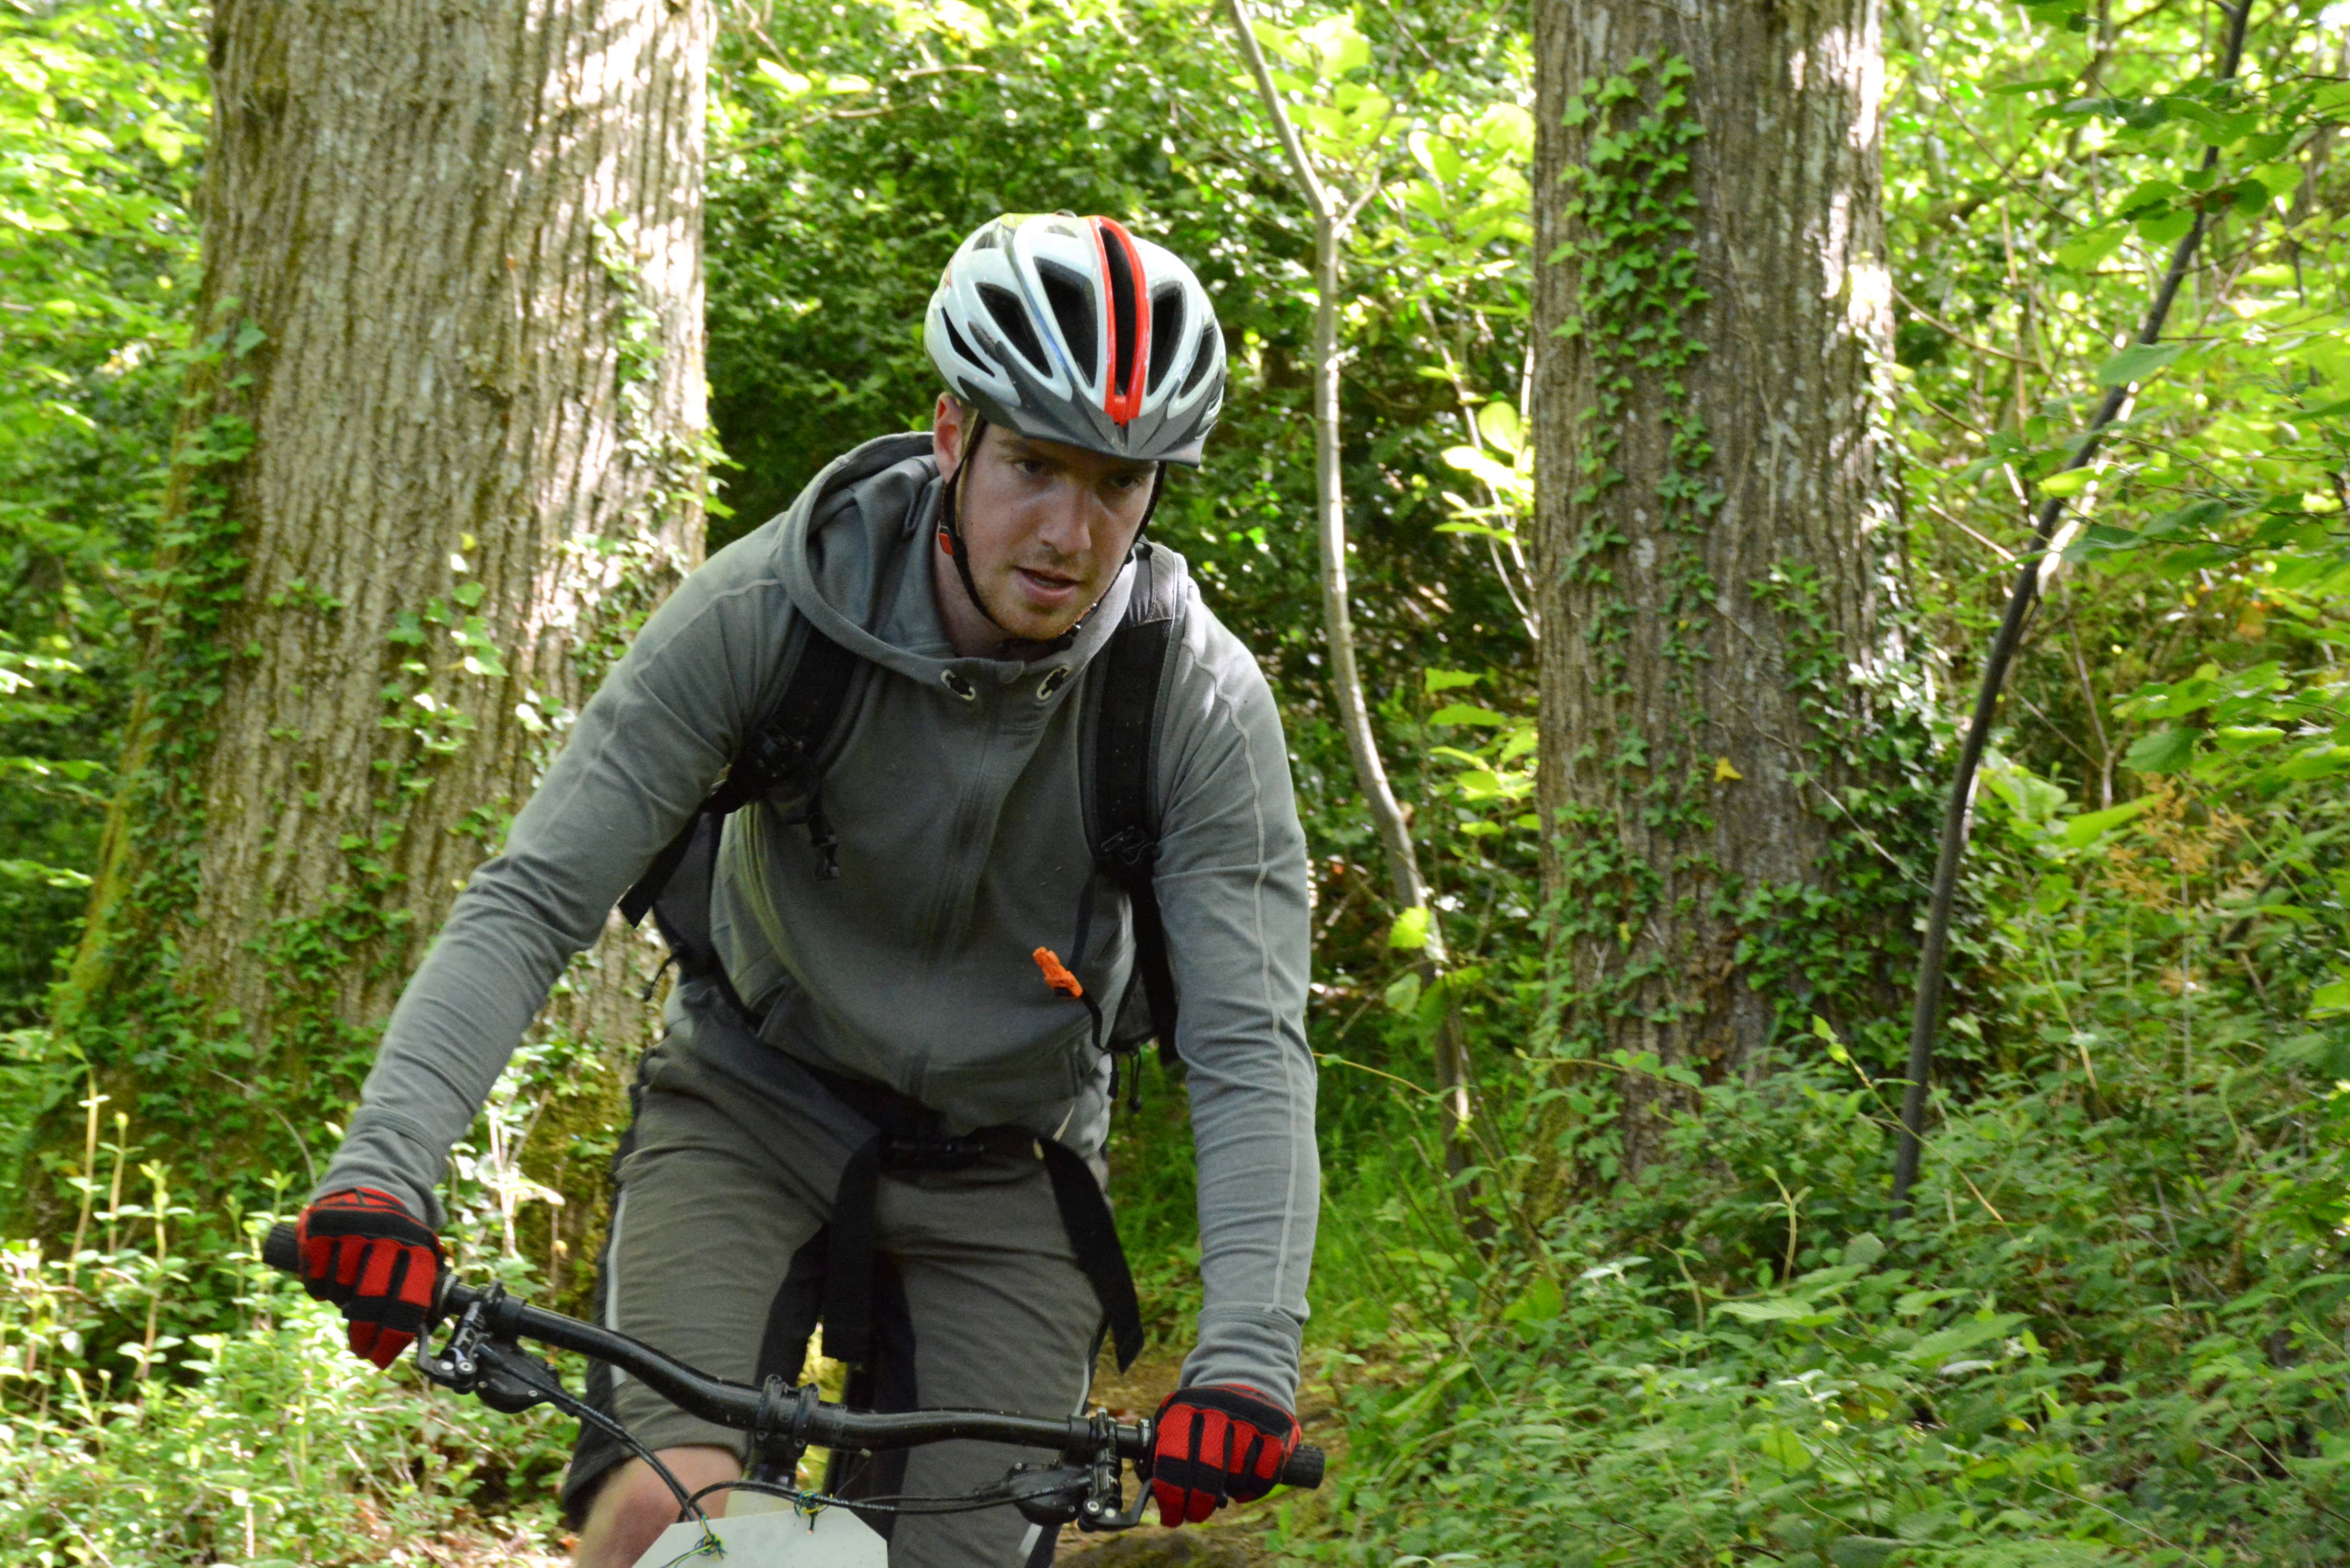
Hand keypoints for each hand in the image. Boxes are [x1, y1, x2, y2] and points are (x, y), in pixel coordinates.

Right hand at [294, 1187, 443, 1368]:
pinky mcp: (321, 1228)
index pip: (409, 1302)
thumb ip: (420, 1287)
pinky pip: (315, 1278)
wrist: (370, 1186)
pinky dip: (319, 1287)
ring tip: (348, 1291)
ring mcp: (352, 1230)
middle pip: (371, 1302)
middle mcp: (387, 1236)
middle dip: (364, 1334)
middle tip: (361, 1347)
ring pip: (340, 1291)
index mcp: (417, 1246)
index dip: (394, 1337)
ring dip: (341, 1301)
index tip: (382, 1357)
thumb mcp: (419, 1252)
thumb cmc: (397, 1234)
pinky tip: (328, 1278)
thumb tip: (419, 1335)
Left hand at [1148, 1383, 1298, 1525]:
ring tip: (1222, 1490)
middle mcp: (1218, 1408)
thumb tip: (1155, 1494)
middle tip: (1195, 1514)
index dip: (1171, 1492)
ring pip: (1238, 1468)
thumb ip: (1163, 1453)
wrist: (1243, 1383)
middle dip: (1199, 1500)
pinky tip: (1243, 1488)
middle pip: (1208, 1464)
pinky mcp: (1277, 1427)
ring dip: (1229, 1489)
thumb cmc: (1202, 1419)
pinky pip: (1267, 1470)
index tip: (1171, 1515)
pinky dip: (1254, 1488)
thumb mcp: (1177, 1424)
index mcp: (1185, 1407)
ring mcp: (1250, 1416)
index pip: (1174, 1452)